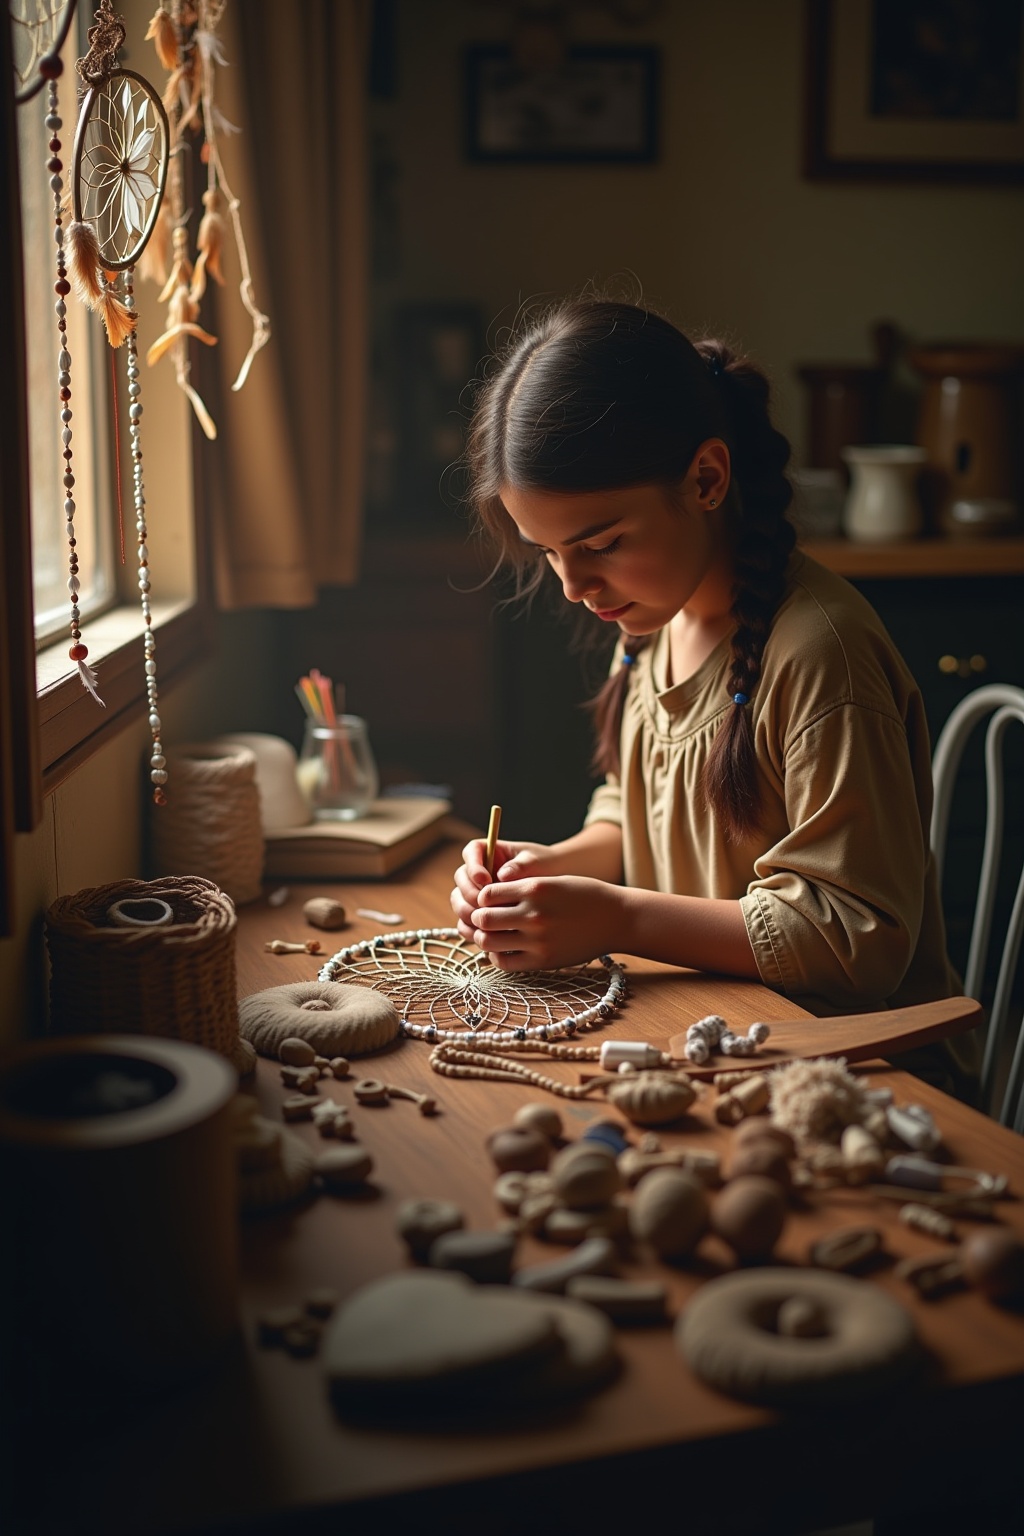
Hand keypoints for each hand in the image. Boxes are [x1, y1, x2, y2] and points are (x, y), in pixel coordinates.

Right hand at [450, 838, 556, 942]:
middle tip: (483, 905)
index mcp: (488, 851)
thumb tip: (504, 875)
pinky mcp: (479, 911)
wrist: (554, 884)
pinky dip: (471, 927)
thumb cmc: (545, 866)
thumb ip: (521, 866)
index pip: (471, 852)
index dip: (473, 867)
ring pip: (460, 900)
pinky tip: (484, 933)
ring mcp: (476, 891)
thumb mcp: (536, 862)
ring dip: (468, 911)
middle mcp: (477, 871)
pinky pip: (467, 920)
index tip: (485, 880)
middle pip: (461, 879)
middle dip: (469, 893)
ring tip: (485, 920)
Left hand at [463, 874, 626, 970]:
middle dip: (478, 918)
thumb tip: (483, 900)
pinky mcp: (543, 960)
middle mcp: (533, 914)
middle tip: (483, 919)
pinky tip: (502, 949)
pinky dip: (496, 956)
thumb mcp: (552, 881)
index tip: (487, 901)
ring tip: (490, 934)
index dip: (482, 898)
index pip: (486, 894)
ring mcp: (538, 940)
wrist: (615, 918)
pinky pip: (504, 962)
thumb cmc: (583, 895)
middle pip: (483, 919)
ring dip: (484, 937)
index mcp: (534, 888)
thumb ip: (519, 889)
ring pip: (488, 942)